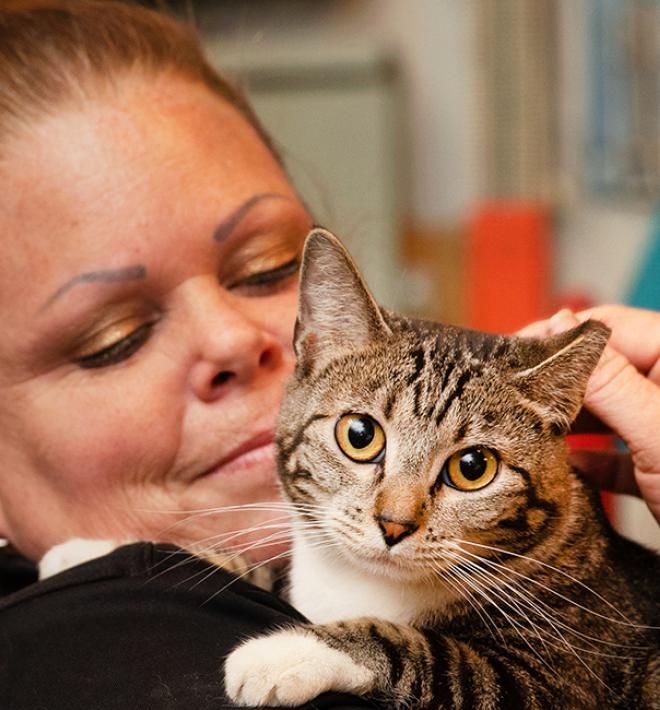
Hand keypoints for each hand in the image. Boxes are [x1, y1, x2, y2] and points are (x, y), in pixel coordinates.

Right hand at [519, 305, 659, 523]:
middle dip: (559, 385)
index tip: (512, 356)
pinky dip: (592, 460)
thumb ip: (610, 381)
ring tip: (532, 432)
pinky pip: (619, 452)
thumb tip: (560, 326)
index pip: (608, 329)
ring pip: (608, 411)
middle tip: (513, 397)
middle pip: (603, 370)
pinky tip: (567, 469)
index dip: (557, 338)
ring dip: (571, 423)